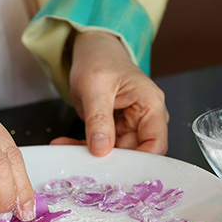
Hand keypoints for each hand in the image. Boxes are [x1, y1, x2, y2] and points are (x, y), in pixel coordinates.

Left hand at [50, 31, 168, 154]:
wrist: (92, 52)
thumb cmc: (101, 60)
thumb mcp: (96, 87)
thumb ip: (99, 119)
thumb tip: (101, 148)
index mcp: (150, 105)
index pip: (156, 144)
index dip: (141, 161)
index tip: (118, 170)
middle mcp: (144, 118)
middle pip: (135, 152)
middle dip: (109, 160)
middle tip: (85, 163)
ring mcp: (128, 125)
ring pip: (115, 152)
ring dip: (90, 154)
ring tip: (67, 148)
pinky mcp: (112, 129)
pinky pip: (101, 145)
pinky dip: (83, 147)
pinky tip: (66, 144)